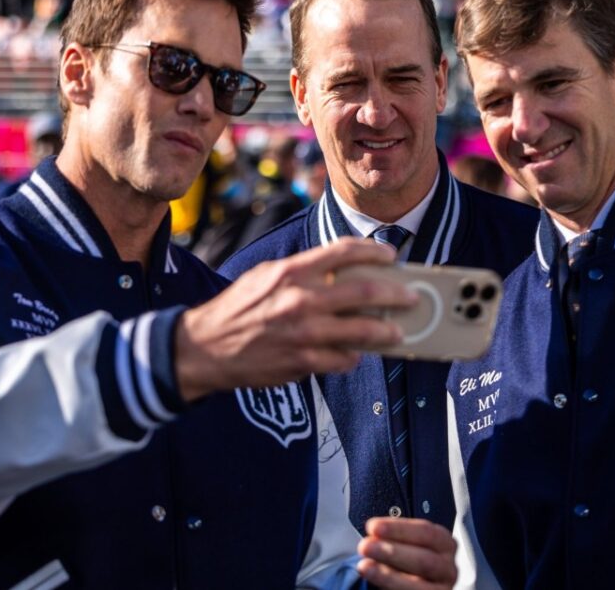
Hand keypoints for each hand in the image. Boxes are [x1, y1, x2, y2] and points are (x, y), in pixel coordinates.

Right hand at [175, 239, 414, 400]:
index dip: (374, 253)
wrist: (205, 348)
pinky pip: (343, 360)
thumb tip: (342, 274)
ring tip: (396, 331)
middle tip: (409, 297)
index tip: (391, 258)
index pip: (344, 252)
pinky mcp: (302, 362)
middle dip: (395, 295)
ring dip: (386, 331)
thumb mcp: (265, 276)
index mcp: (291, 272)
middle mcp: (300, 300)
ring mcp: (303, 334)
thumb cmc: (237, 309)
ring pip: (362, 332)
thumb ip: (302, 273)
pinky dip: (354, 356)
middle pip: (364, 294)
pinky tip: (357, 353)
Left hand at [356, 517, 457, 589]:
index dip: (399, 529)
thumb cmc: (407, 561)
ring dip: (387, 576)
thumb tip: (373, 533)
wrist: (411, 583)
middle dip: (392, 552)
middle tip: (365, 546)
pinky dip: (391, 588)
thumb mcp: (406, 545)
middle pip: (424, 560)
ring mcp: (442, 589)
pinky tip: (374, 585)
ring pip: (419, 585)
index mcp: (445, 544)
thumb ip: (394, 539)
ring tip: (364, 566)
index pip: (427, 533)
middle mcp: (448, 568)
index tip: (373, 527)